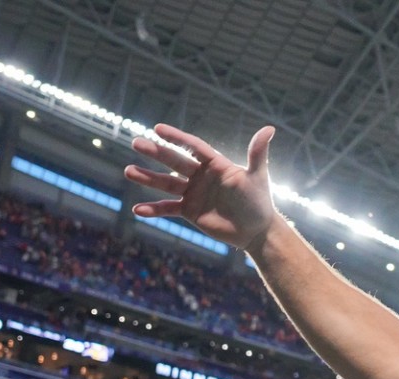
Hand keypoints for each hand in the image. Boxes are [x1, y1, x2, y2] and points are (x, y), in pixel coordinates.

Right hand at [125, 124, 276, 250]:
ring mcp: (193, 193)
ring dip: (148, 178)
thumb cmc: (259, 201)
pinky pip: (168, 209)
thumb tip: (269, 128)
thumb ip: (257, 153)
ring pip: (166, 183)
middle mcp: (201, 176)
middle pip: (175, 161)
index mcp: (215, 164)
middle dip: (156, 153)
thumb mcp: (257, 176)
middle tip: (137, 143)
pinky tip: (138, 209)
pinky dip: (154, 209)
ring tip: (129, 171)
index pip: (193, 147)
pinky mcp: (190, 211)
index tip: (158, 128)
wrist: (257, 230)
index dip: (176, 137)